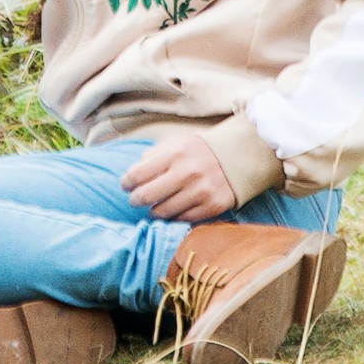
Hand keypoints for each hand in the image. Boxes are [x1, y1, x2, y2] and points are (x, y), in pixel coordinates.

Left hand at [121, 134, 236, 223]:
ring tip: (154, 207)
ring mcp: (201, 192)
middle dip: (135, 200)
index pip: (136, 175)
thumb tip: (131, 176)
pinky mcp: (212, 206)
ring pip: (163, 212)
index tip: (125, 186)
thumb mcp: (174, 143)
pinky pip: (182, 219)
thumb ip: (152, 156)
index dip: (126, 183)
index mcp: (174, 153)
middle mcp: (187, 173)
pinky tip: (172, 211)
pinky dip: (173, 217)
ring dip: (154, 211)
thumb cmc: (197, 151)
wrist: (237, 157)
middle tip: (135, 200)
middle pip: (146, 196)